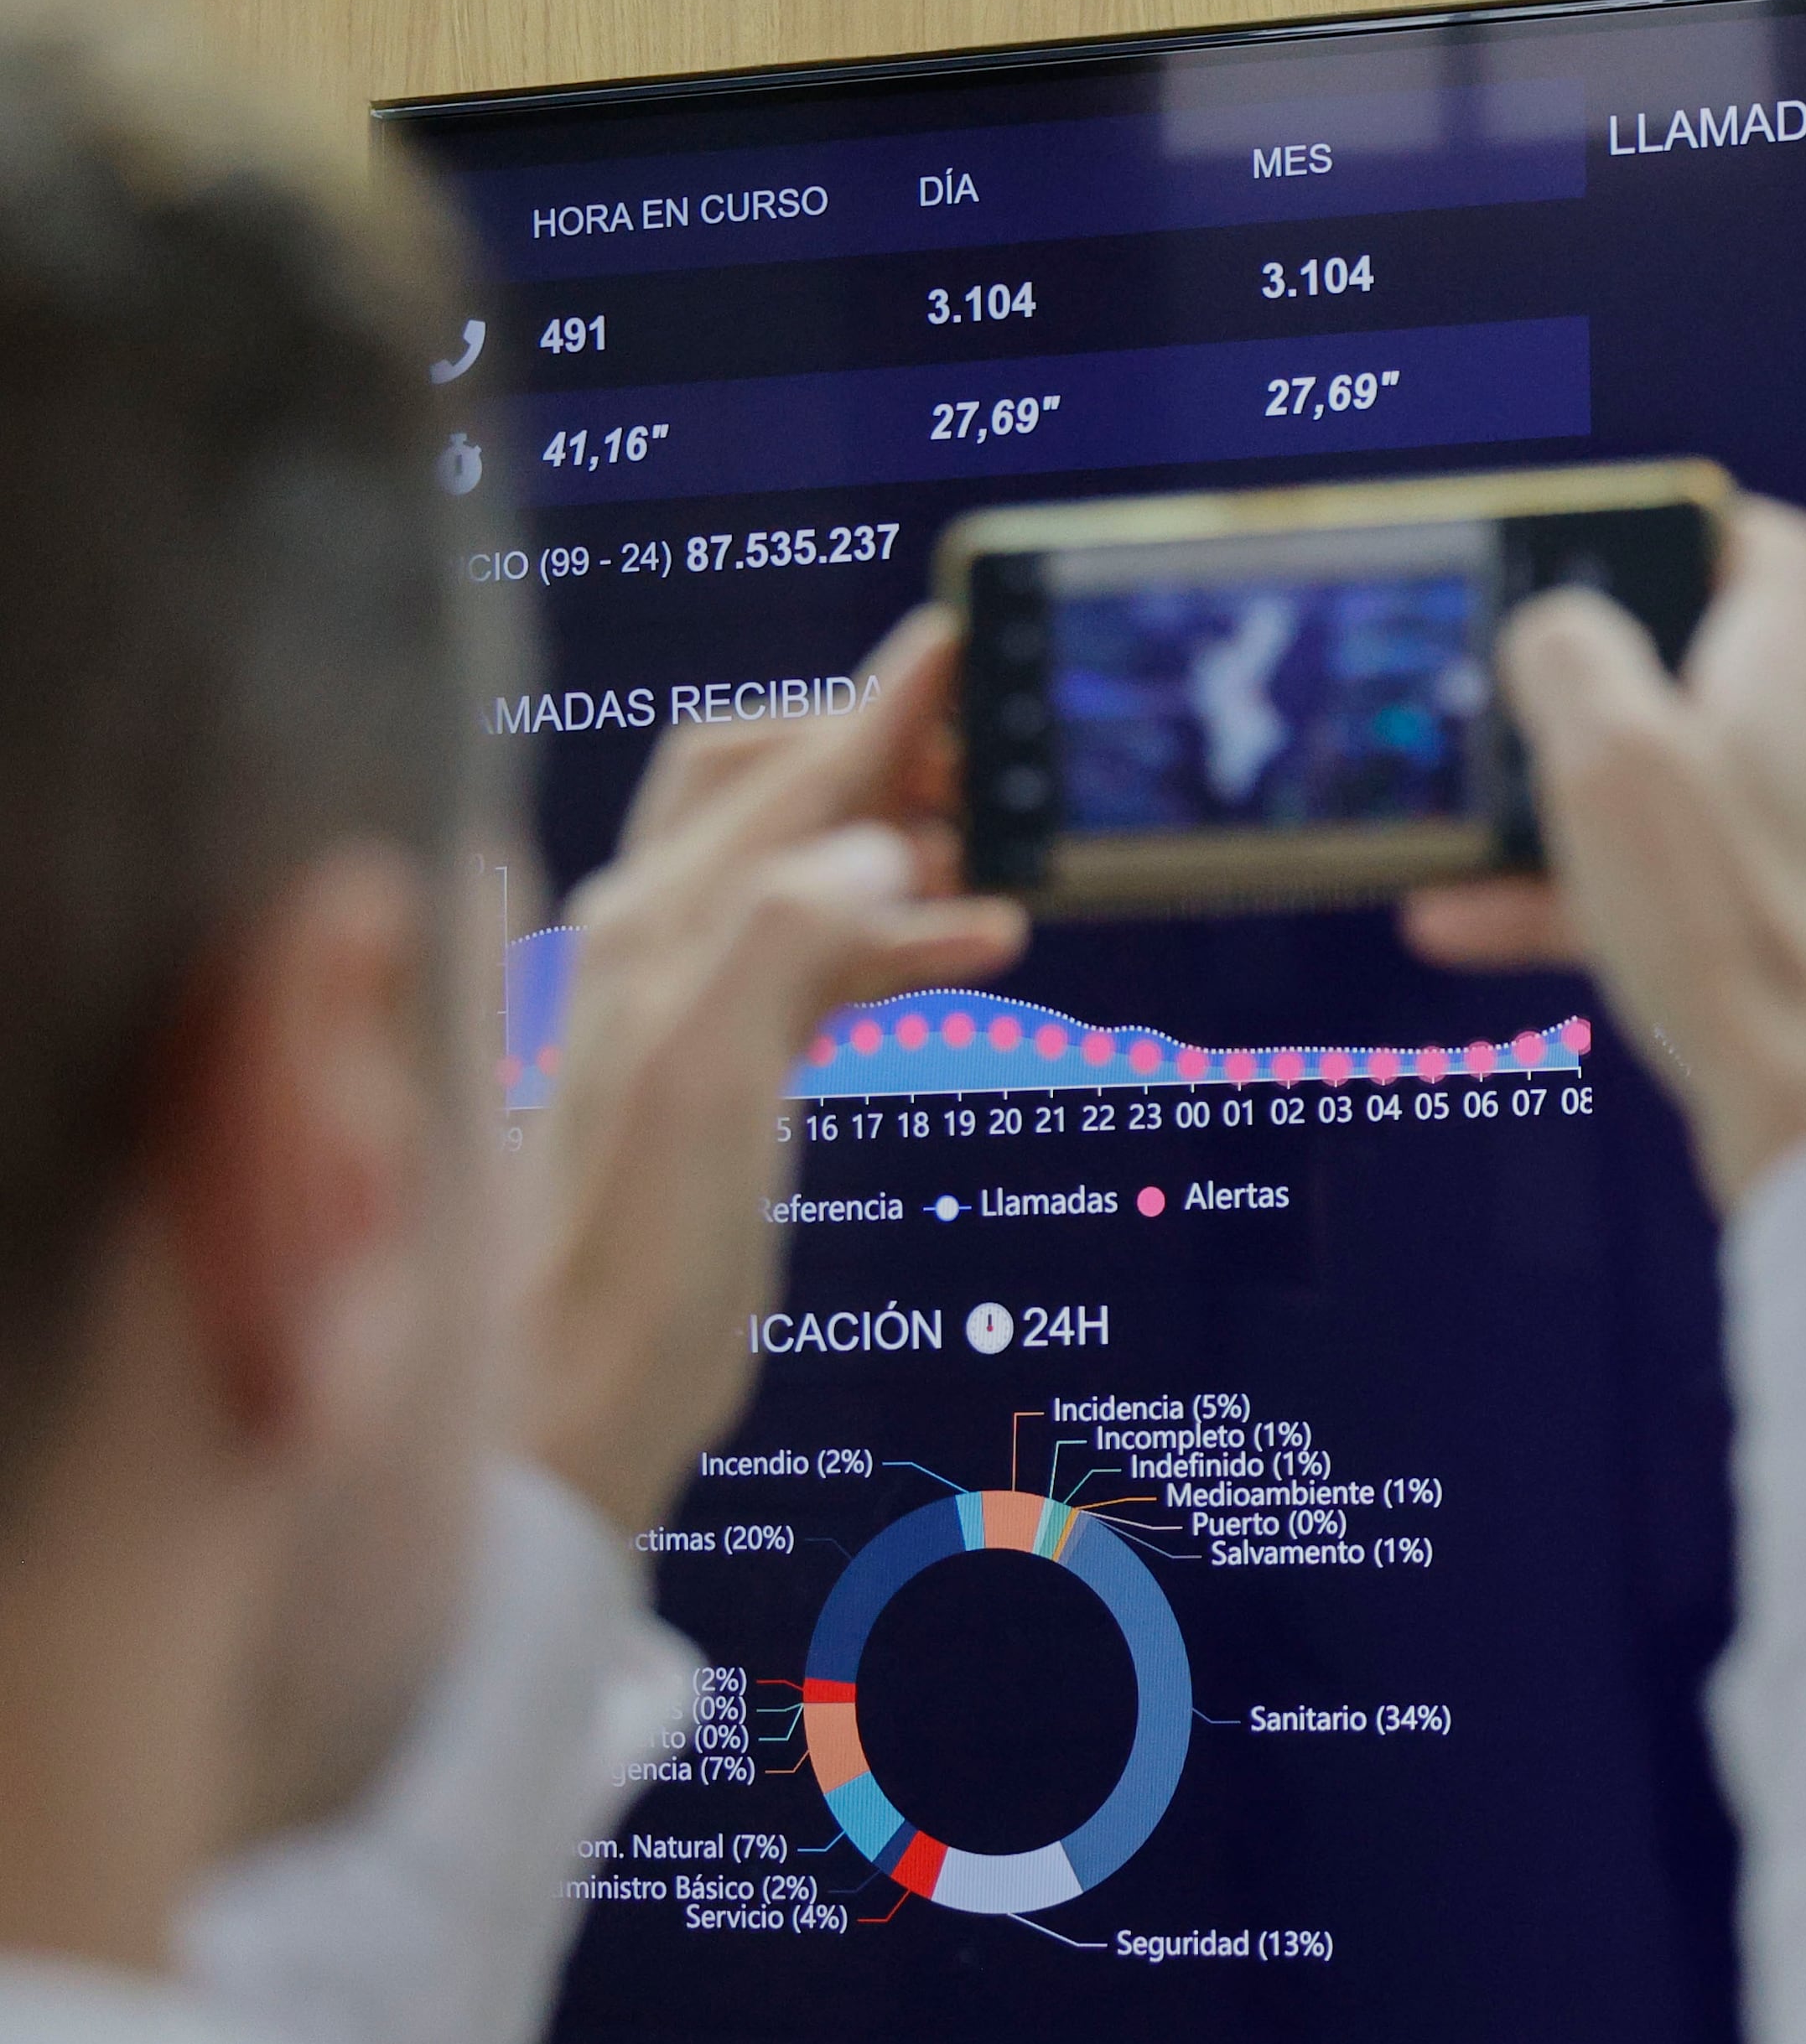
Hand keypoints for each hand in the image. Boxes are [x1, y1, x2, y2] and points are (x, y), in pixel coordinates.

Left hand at [515, 611, 1027, 1529]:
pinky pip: (812, 959)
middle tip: (990, 748)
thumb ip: (789, 947)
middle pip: (769, 787)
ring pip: (801, 868)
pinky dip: (893, 935)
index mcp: (652, 933)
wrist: (566, 1400)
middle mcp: (646, 946)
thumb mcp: (712, 1092)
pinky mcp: (704, 1068)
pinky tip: (970, 947)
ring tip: (1001, 848)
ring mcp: (669, 1005)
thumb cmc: (627, 1271)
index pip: (788, 778)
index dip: (882, 708)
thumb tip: (881, 850)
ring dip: (901, 845)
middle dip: (881, 751)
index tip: (962, 643)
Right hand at [1406, 501, 1805, 1210]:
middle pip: (1696, 664)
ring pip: (1659, 786)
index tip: (1595, 544)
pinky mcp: (1765, 933)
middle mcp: (1805, 751)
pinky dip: (1562, 894)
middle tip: (1498, 685)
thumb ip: (1572, 657)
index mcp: (1787, 677)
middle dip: (1585, 674)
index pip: (1768, 547)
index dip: (1681, 525)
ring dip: (1553, 797)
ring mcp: (1788, 847)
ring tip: (1454, 819)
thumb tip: (1554, 625)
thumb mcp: (1614, 758)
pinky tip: (1456, 924)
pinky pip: (1650, 887)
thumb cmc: (1725, 926)